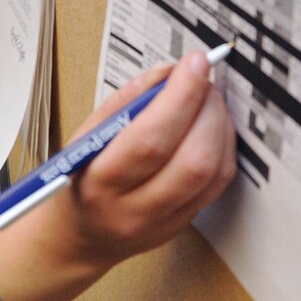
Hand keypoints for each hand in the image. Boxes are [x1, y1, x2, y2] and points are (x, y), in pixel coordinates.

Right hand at [0, 51, 236, 300]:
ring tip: (207, 101)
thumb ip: (126, 101)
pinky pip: (219, 184)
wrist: (77, 237)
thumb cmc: (77, 178)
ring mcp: (162, 224)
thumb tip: (170, 72)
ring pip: (214, 172)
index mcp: (98, 184)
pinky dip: (222, 147)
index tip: (194, 63)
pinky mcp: (184, 225)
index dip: (180, 98)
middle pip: (192, 161)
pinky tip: (211, 128)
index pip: (150, 141)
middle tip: (204, 80)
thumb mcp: (85, 136)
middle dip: (208, 109)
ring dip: (220, 126)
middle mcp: (133, 210)